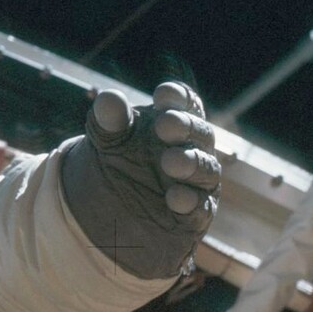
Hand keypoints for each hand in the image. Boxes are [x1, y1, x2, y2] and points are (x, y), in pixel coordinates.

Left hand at [58, 80, 221, 280]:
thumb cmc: (118, 159)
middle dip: (186, 127)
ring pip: (206, 170)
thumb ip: (109, 118)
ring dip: (191, 163)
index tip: (162, 95)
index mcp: (174, 120)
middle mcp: (192, 148)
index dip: (178, 97)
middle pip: (200, 133)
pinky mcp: (193, 216)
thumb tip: (108, 97)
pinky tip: (174, 198)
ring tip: (170, 161)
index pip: (185, 103)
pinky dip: (190, 203)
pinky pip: (200, 209)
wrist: (109, 208)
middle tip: (165, 124)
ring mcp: (196, 183)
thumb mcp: (107, 137)